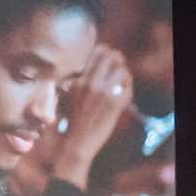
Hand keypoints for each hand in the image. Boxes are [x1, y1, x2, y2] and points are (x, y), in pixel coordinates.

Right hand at [53, 46, 133, 182]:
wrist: (75, 144)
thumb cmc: (70, 122)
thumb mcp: (67, 97)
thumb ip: (77, 80)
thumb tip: (88, 67)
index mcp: (78, 81)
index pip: (96, 53)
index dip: (105, 51)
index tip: (107, 54)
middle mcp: (90, 84)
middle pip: (110, 56)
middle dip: (116, 58)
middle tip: (118, 64)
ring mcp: (104, 94)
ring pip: (121, 69)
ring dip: (123, 73)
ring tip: (122, 79)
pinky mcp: (115, 104)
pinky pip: (128, 86)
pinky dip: (128, 86)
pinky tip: (124, 90)